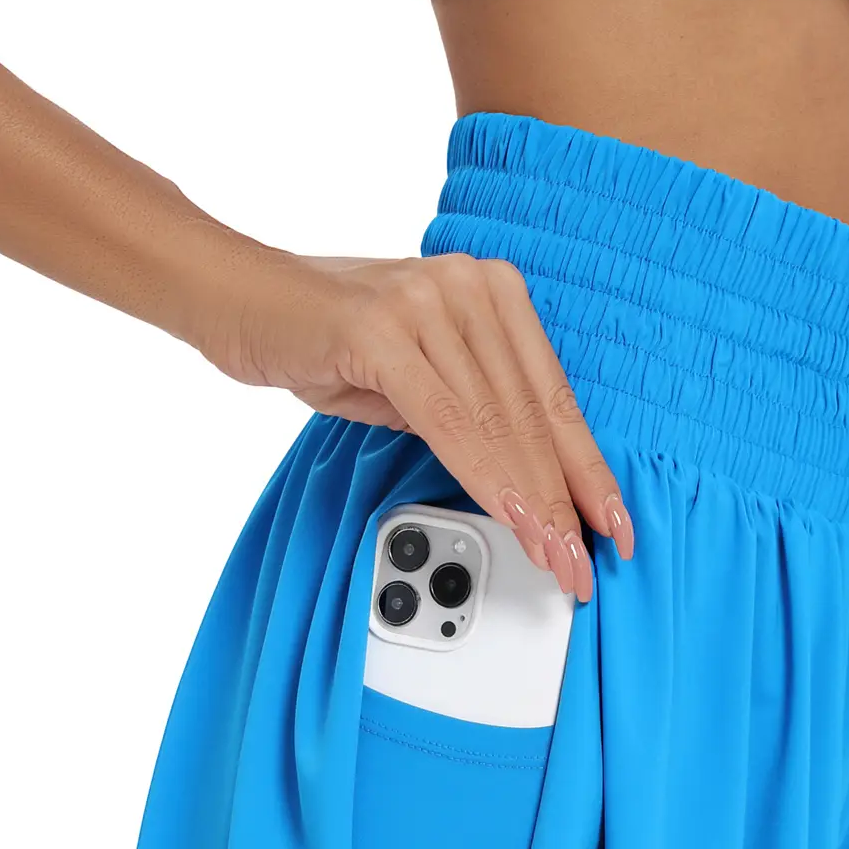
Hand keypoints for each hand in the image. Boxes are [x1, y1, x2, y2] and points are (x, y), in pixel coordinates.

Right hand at [186, 244, 634, 601]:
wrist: (237, 297)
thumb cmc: (324, 338)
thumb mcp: (416, 377)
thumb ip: (469, 414)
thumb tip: (522, 484)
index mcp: (493, 293)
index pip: (552, 398)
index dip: (586, 470)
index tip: (611, 523)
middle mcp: (471, 288)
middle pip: (534, 415)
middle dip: (564, 501)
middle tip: (583, 561)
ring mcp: (430, 302)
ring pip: (498, 423)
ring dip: (530, 502)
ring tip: (554, 555)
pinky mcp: (383, 328)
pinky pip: (449, 419)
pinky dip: (484, 474)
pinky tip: (510, 515)